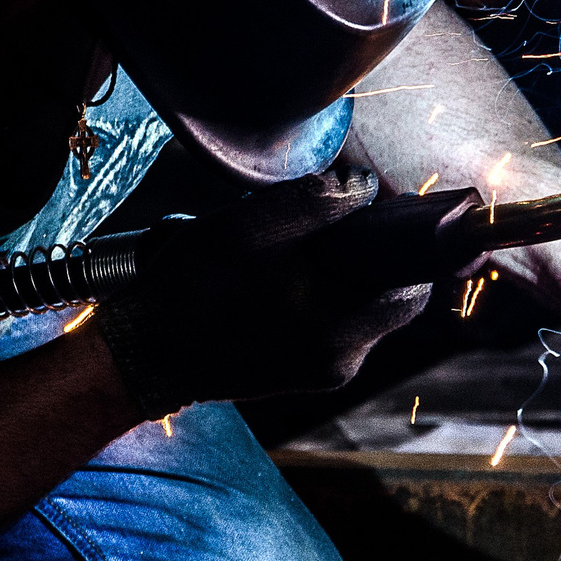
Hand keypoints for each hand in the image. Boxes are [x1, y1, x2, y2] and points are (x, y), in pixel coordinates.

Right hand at [95, 168, 433, 414]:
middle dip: (367, 254)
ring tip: (289, 251)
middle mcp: (342, 360)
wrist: (146, 352)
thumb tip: (363, 187)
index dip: (405, 242)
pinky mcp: (304, 373)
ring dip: (340, 273)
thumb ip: (314, 201)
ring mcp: (324, 371)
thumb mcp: (247, 228)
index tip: (383, 211)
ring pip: (359, 307)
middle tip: (329, 224)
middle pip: (388, 295)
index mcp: (339, 328)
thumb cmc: (190, 290)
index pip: (413, 285)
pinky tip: (278, 277)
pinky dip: (319, 295)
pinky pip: (334, 323)